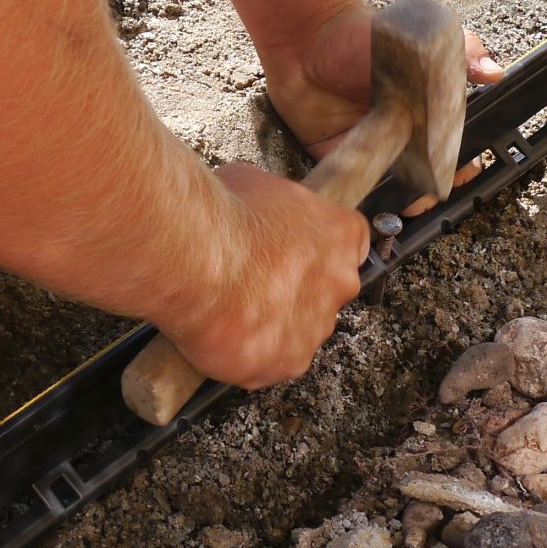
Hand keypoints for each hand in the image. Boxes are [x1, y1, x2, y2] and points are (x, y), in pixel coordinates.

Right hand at [159, 163, 369, 390]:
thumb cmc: (224, 217)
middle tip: (253, 284)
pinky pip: (270, 362)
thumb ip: (272, 210)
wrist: (198, 260)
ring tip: (229, 311)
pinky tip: (220, 335)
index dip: (316, 252)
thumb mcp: (254, 184)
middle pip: (323, 292)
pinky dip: (247, 354)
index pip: (348, 246)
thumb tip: (255, 215)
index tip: (292, 255)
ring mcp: (316, 328)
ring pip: (298, 331)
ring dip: (271, 325)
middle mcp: (340, 284)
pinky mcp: (287, 363)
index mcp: (342, 234)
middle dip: (293, 291)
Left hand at [265, 3, 504, 208]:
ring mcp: (374, 144)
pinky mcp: (341, 153)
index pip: (454, 144)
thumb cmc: (365, 34)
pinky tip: (378, 198)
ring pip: (396, 185)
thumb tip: (495, 72)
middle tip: (432, 188)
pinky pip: (358, 182)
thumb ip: (461, 55)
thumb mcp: (422, 40)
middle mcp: (404, 130)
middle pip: (428, 172)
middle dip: (435, 187)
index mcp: (427, 107)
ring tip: (409, 200)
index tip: (463, 169)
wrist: (308, 36)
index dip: (462, 161)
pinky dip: (368, 196)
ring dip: (406, 198)